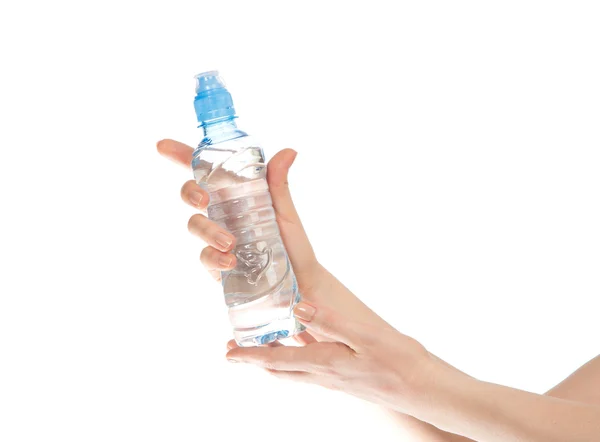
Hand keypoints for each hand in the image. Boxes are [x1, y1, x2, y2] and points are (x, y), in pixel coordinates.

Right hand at [156, 139, 391, 338]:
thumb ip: (278, 183)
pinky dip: (213, 257)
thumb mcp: (286, 211)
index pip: (206, 171)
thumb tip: (289, 151)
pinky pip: (205, 256)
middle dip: (189, 193)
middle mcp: (222, 213)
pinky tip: (230, 262)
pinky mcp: (218, 264)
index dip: (181, 156)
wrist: (302, 281)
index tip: (163, 145)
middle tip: (203, 199)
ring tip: (230, 243)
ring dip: (206, 231)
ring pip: (195, 225)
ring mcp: (217, 238)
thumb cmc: (293, 243)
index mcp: (236, 194)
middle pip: (191, 195)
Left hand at [225, 300, 432, 413]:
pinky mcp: (347, 380)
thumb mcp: (365, 336)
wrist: (426, 390)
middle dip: (255, 361)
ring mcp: (336, 381)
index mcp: (325, 362)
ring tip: (262, 349)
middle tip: (235, 351)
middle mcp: (325, 375)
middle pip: (280, 371)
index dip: (250, 356)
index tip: (228, 353)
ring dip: (273, 362)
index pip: (277, 360)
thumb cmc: (400, 362)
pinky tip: (303, 350)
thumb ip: (330, 321)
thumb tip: (298, 307)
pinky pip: (311, 371)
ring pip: (294, 372)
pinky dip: (296, 361)